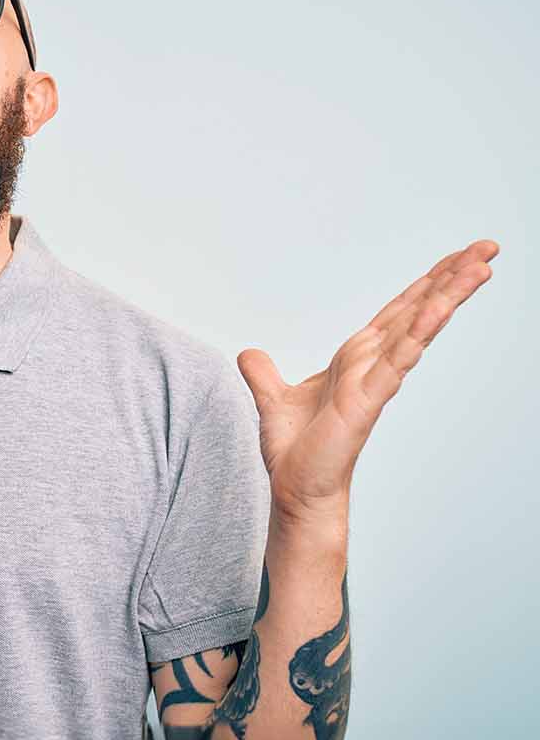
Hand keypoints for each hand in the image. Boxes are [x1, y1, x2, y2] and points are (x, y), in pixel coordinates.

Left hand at [236, 236, 499, 521]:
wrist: (296, 492)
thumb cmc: (297, 453)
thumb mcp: (273, 400)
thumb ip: (265, 375)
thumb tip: (249, 355)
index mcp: (357, 357)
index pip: (399, 309)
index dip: (428, 281)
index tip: (459, 256)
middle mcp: (373, 362)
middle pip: (420, 308)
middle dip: (454, 276)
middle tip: (490, 247)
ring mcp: (375, 380)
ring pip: (418, 326)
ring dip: (449, 295)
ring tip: (480, 266)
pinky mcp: (368, 400)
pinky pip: (397, 359)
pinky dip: (417, 332)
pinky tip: (439, 308)